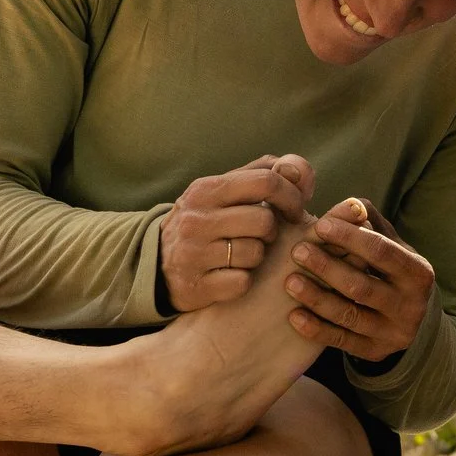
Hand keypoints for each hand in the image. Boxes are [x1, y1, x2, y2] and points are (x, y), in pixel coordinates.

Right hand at [160, 155, 315, 312]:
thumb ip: (262, 174)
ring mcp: (193, 253)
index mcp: (206, 189)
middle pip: (264, 221)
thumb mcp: (223, 191)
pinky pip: (242, 282)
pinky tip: (230, 275)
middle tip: (260, 236)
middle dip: (271, 231)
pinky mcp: (196, 285)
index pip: (266, 181)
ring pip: (255, 253)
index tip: (295, 211)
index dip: (291, 196)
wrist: (156, 262)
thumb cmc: (205, 221)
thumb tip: (299, 169)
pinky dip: (243, 281)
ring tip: (240, 254)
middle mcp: (196, 219)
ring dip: (256, 257)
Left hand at [284, 198, 435, 364]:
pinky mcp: (376, 352)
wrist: (409, 319)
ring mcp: (394, 333)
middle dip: (327, 267)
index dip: (349, 238)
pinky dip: (317, 329)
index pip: (381, 252)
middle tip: (297, 251)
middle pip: (362, 286)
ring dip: (317, 298)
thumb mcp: (391, 245)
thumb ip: (370, 223)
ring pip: (349, 315)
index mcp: (418, 272)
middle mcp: (411, 306)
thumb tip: (351, 205)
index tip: (320, 225)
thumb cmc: (391, 271)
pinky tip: (294, 316)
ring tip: (290, 281)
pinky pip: (342, 342)